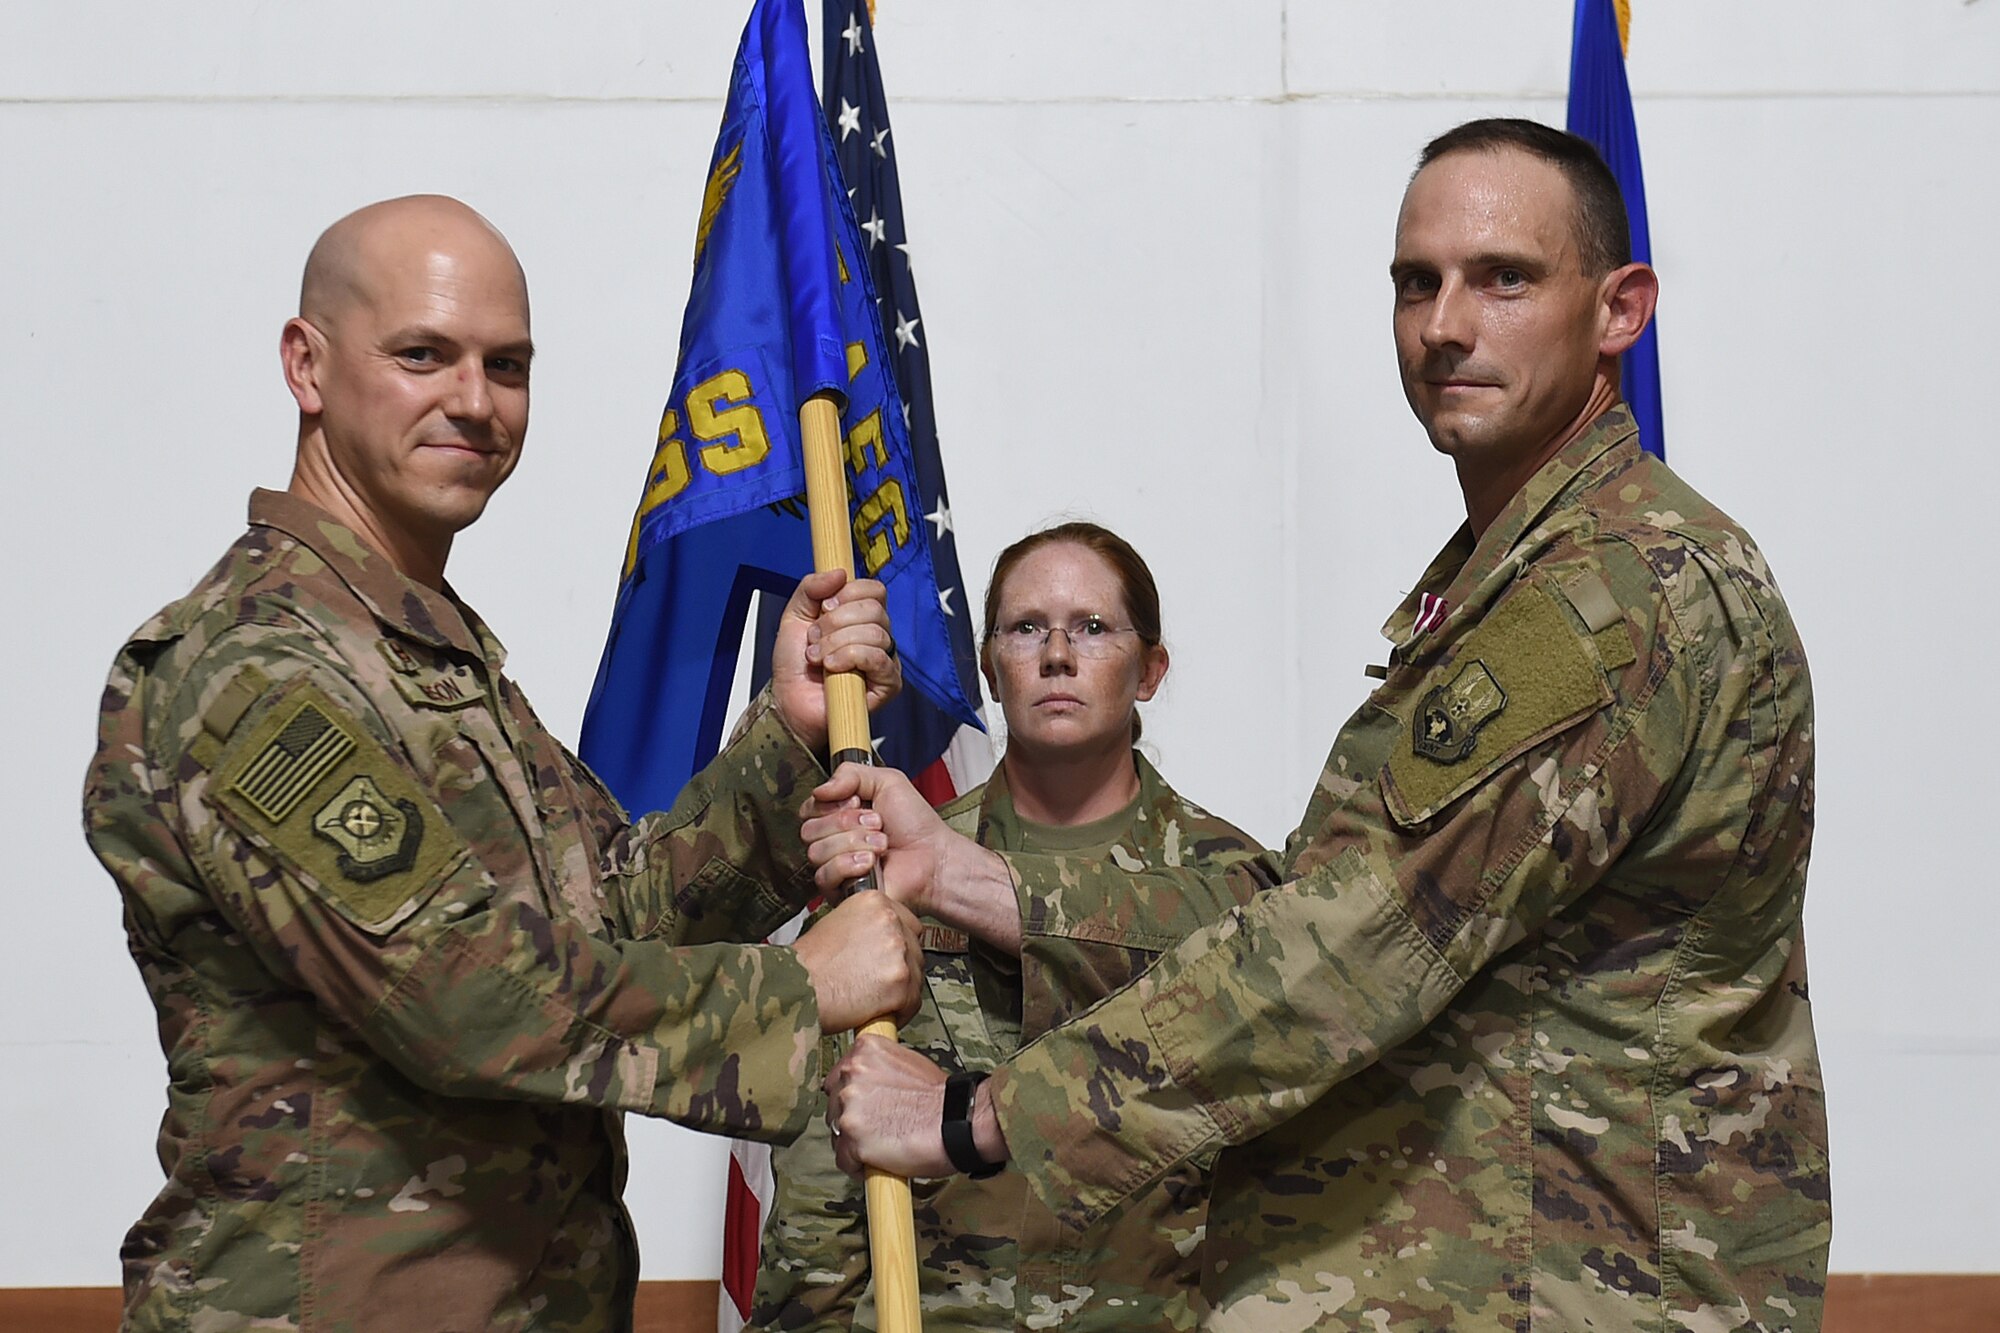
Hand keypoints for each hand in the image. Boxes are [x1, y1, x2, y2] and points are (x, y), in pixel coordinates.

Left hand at [771, 569, 899, 750]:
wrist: (789, 701)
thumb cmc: (795, 665)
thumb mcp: (795, 615)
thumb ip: (810, 588)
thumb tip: (838, 572)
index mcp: (860, 616)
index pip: (874, 590)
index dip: (848, 593)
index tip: (824, 607)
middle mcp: (877, 635)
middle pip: (874, 609)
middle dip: (836, 623)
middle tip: (815, 639)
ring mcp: (885, 659)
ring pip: (875, 634)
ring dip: (837, 644)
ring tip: (818, 657)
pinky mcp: (888, 684)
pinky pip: (879, 659)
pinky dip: (850, 658)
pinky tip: (832, 668)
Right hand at [792, 892, 923, 1032]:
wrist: (795, 989)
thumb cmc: (808, 964)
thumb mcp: (836, 924)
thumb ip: (867, 926)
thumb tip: (883, 942)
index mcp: (874, 902)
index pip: (908, 923)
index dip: (898, 945)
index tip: (887, 959)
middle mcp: (890, 921)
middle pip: (915, 948)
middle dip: (901, 968)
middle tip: (879, 982)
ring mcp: (898, 951)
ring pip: (916, 975)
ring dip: (902, 991)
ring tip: (875, 999)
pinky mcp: (900, 982)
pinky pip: (912, 1001)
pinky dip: (900, 1012)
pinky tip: (878, 1012)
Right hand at [801, 762, 961, 916]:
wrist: (934, 857)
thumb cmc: (915, 824)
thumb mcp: (887, 781)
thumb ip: (850, 773)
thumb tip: (819, 789)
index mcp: (837, 815)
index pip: (808, 808)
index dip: (833, 804)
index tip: (860, 803)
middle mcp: (832, 841)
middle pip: (809, 830)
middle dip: (847, 823)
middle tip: (877, 824)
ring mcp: (835, 867)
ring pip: (817, 852)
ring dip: (855, 843)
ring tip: (881, 844)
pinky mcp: (840, 891)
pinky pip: (824, 876)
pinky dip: (849, 865)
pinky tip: (871, 863)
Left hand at [824, 1034, 952, 1177]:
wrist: (958, 1122)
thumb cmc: (940, 1099)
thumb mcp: (907, 1062)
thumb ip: (878, 1068)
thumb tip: (868, 1082)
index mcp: (864, 1050)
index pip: (839, 1075)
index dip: (852, 1095)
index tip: (864, 1105)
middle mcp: (852, 1073)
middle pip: (833, 1103)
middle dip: (851, 1117)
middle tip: (876, 1127)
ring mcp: (850, 1106)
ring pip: (836, 1132)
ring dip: (853, 1141)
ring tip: (880, 1144)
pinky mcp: (853, 1138)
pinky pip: (843, 1159)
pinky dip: (858, 1165)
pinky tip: (878, 1161)